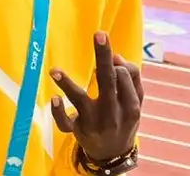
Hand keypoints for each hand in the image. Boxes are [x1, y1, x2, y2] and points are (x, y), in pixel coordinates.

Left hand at [50, 32, 142, 162]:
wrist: (114, 154)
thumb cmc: (123, 117)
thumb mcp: (135, 101)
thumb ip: (131, 78)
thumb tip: (117, 56)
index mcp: (130, 106)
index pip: (124, 77)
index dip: (116, 64)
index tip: (111, 57)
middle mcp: (113, 113)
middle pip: (108, 81)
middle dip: (104, 58)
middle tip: (99, 34)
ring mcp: (93, 123)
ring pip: (81, 101)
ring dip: (68, 84)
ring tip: (54, 70)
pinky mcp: (77, 130)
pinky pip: (65, 123)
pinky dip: (59, 112)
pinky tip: (54, 98)